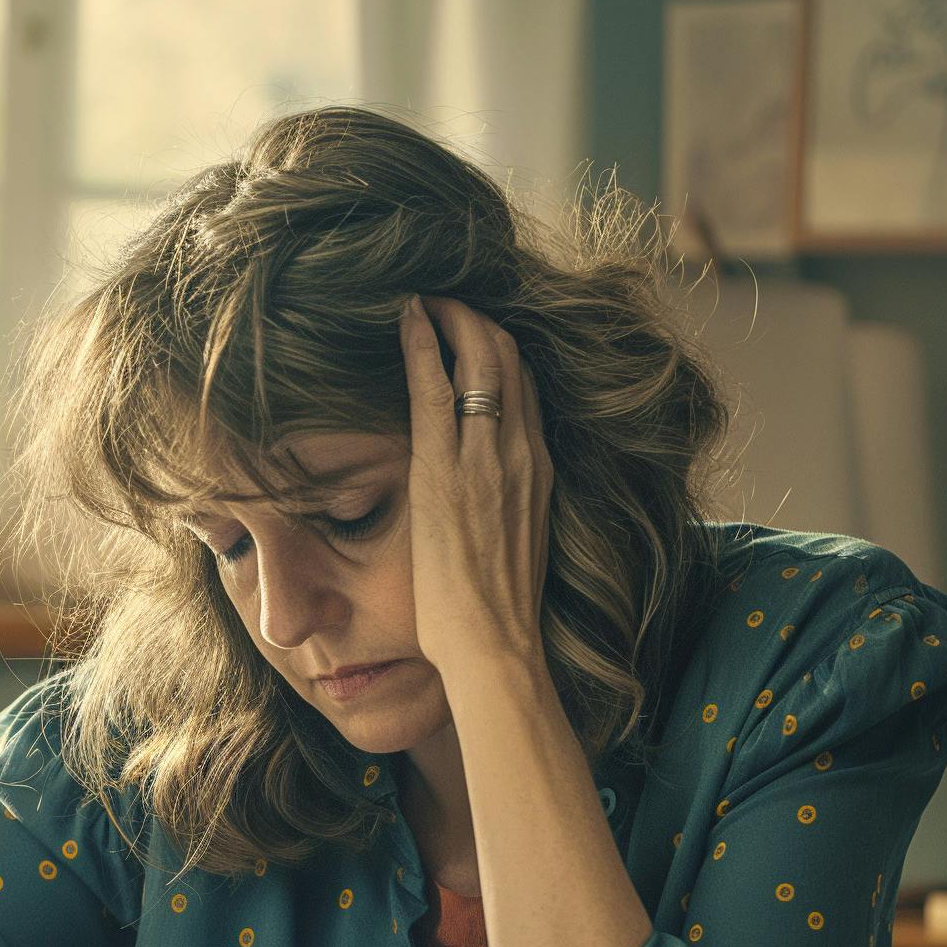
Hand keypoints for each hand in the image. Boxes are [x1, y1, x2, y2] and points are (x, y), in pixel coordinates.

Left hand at [399, 295, 553, 676]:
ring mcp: (486, 459)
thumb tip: (487, 496)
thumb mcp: (517, 540)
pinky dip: (421, 343)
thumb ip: (507, 502)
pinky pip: (435, 387)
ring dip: (451, 317)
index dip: (501, 346)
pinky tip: (405, 317)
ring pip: (480, 358)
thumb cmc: (498, 612)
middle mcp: (522, 453)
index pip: (528, 385)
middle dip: (477, 317)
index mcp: (540, 469)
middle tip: (444, 297)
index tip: (474, 328)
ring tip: (423, 298)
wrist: (498, 648)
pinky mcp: (446, 471)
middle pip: (510, 357)